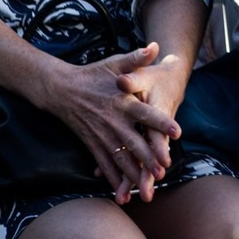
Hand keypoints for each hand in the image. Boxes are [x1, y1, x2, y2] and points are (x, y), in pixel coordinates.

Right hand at [36, 42, 180, 203]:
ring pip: (120, 157)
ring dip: (133, 172)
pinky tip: (122, 192)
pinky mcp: (92, 144)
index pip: (146, 113)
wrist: (61, 90)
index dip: (161, 122)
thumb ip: (136, 58)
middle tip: (165, 168)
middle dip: (149, 156)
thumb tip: (155, 46)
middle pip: (134, 141)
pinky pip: (104, 164)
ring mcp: (102, 135)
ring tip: (147, 185)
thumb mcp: (115, 64)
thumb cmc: (93, 75)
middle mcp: (113, 121)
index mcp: (122, 102)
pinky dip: (113, 178)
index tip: (177, 131)